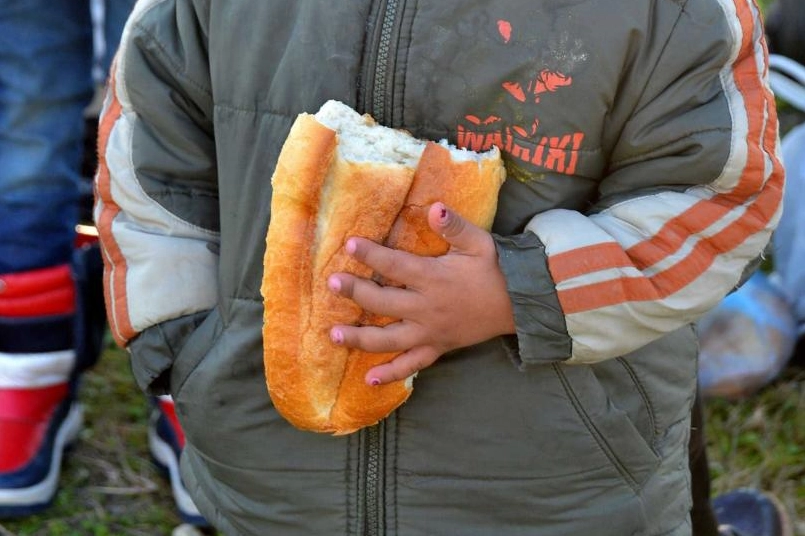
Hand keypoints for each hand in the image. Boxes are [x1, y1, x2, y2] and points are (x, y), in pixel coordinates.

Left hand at [328, 202, 514, 385]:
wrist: (517, 304)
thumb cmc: (494, 269)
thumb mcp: (479, 242)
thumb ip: (455, 226)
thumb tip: (435, 209)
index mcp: (434, 279)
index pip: (395, 266)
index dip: (371, 254)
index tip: (350, 245)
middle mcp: (427, 308)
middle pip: (383, 303)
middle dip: (355, 292)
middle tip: (331, 284)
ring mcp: (430, 332)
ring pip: (389, 340)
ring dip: (360, 339)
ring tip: (334, 335)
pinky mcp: (437, 348)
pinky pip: (412, 365)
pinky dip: (391, 374)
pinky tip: (369, 380)